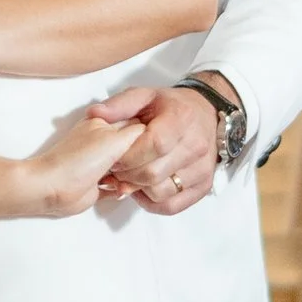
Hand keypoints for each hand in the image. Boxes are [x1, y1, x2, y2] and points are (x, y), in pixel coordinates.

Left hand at [11, 105, 141, 220]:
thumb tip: (152, 133)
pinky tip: (120, 190)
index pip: (140, 128)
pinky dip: (124, 190)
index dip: (147, 141)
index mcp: (106, 125)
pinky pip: (122, 187)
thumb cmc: (78, 161)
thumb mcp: (114, 139)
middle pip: (138, 151)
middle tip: (128, 168)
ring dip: (132, 179)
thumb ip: (137, 133)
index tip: (149, 151)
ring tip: (121, 181)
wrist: (53, 188)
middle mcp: (105, 142)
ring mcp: (102, 164)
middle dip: (139, 164)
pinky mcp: (100, 184)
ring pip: (132, 170)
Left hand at [92, 83, 224, 215]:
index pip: (154, 144)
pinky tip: (142, 189)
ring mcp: (202, 168)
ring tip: (128, 177)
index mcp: (181, 118)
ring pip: (160, 192)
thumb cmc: (171, 107)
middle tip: (115, 168)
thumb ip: (119, 105)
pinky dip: (151, 202)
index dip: (129, 156)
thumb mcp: (144, 96)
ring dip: (137, 189)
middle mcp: (196, 145)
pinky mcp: (203, 186)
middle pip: (154, 173)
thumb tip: (95, 114)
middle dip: (127, 174)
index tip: (114, 156)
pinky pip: (171, 206)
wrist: (205, 114)